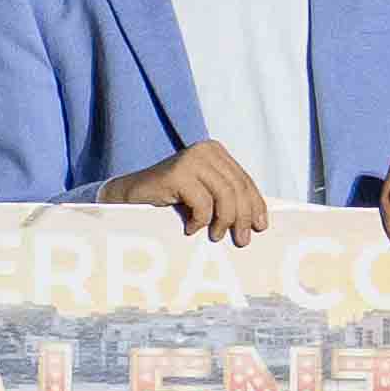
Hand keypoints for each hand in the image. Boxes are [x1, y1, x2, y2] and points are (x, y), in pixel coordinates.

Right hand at [101, 139, 268, 242]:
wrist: (128, 198)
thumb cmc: (170, 200)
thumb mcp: (204, 194)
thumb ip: (227, 197)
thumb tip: (258, 220)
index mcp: (216, 152)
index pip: (244, 180)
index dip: (255, 205)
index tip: (261, 227)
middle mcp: (205, 150)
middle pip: (237, 188)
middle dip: (242, 218)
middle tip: (241, 240)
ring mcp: (191, 159)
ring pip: (224, 195)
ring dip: (224, 221)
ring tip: (214, 236)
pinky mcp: (177, 173)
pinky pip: (202, 203)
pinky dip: (200, 221)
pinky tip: (190, 228)